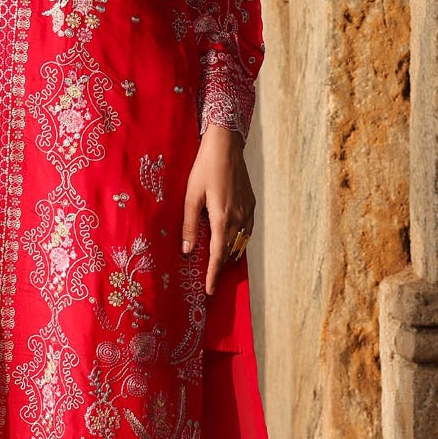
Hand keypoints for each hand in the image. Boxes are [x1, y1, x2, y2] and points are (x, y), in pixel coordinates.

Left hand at [182, 124, 254, 296]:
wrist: (226, 146)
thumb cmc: (204, 169)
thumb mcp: (191, 196)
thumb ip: (189, 225)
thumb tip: (186, 250)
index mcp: (222, 218)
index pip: (217, 255)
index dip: (212, 275)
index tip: (209, 291)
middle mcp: (239, 219)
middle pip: (229, 251)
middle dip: (219, 267)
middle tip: (210, 280)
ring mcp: (248, 212)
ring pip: (239, 242)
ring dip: (229, 255)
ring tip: (218, 265)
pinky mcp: (251, 204)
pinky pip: (246, 231)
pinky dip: (238, 241)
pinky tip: (230, 242)